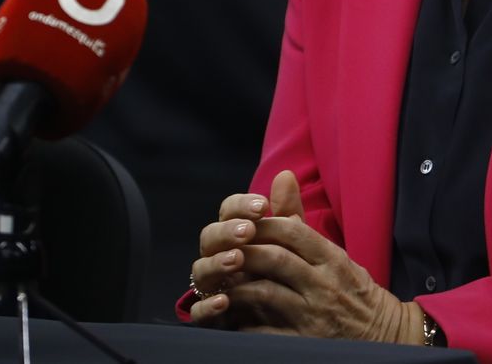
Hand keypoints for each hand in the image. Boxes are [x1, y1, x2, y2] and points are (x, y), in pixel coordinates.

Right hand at [188, 171, 293, 327]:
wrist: (291, 316)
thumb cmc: (285, 271)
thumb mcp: (291, 242)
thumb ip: (286, 212)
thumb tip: (286, 174)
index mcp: (236, 236)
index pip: (229, 212)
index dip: (241, 206)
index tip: (262, 205)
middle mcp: (219, 257)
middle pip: (210, 237)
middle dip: (227, 232)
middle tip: (248, 231)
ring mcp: (213, 286)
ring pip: (200, 271)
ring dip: (216, 263)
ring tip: (237, 259)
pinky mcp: (213, 316)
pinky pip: (199, 311)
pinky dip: (208, 305)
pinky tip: (224, 300)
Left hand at [191, 170, 426, 343]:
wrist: (383, 336)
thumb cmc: (353, 292)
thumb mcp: (335, 255)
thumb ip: (300, 222)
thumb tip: (282, 177)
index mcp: (333, 260)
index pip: (293, 232)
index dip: (263, 226)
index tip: (244, 226)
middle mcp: (324, 284)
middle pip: (275, 259)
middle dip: (244, 253)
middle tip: (224, 253)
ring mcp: (314, 316)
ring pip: (265, 293)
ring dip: (236, 287)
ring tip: (221, 284)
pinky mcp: (303, 343)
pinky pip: (264, 331)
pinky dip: (243, 323)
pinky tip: (232, 317)